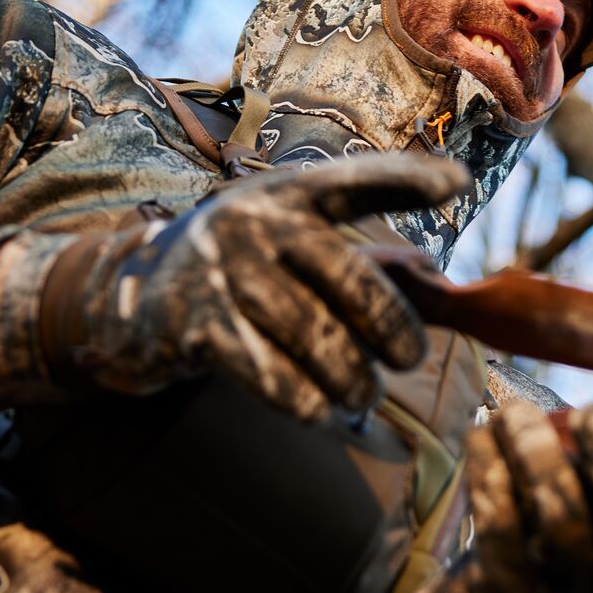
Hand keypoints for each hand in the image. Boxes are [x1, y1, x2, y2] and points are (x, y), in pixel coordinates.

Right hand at [41, 153, 469, 421]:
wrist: (133, 297)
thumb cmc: (243, 270)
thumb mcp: (287, 238)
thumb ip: (355, 250)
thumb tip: (436, 280)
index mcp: (287, 195)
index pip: (353, 181)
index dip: (406, 180)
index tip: (458, 185)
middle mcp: (256, 223)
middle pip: (354, 282)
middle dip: (395, 332)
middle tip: (407, 360)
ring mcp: (224, 274)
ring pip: (321, 343)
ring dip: (354, 383)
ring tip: (362, 397)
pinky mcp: (198, 328)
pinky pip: (277, 380)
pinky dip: (312, 405)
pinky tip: (324, 413)